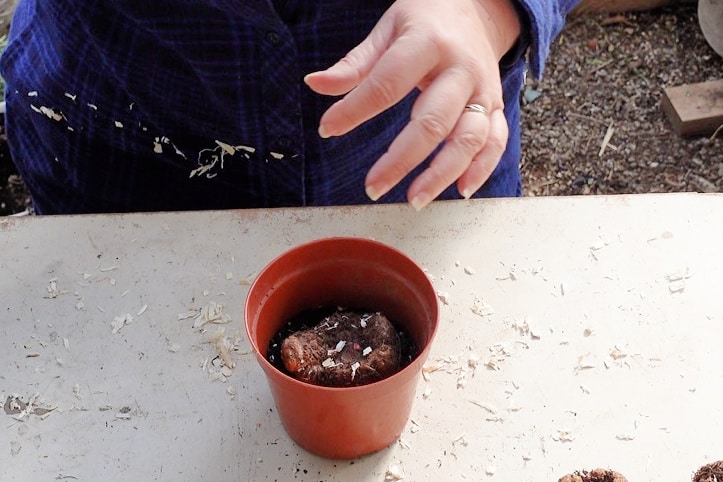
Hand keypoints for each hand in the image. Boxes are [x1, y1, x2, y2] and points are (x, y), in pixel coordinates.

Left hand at [304, 0, 520, 209]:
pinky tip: (461, 192)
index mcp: (428, 43)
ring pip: (469, 138)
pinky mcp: (497, 106)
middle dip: (401, 160)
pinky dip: (482, 169)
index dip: (355, 109)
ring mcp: (483, 90)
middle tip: (373, 187)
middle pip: (433, 121)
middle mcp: (461, 69)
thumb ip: (355, 64)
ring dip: (442, 174)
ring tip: (415, 200)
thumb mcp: (388, 29)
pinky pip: (495, 142)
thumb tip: (315, 84)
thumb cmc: (427, 19)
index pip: (388, 83)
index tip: (328, 129)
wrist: (477, 9)